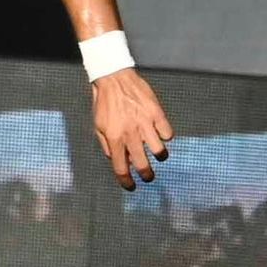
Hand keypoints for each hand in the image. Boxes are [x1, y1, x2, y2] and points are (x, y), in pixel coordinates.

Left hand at [92, 68, 172, 189]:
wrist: (114, 79)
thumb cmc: (105, 104)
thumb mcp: (98, 126)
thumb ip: (107, 145)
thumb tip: (117, 160)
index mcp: (114, 138)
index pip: (120, 167)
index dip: (126, 180)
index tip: (130, 186)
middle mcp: (130, 134)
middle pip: (143, 164)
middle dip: (147, 175)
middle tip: (148, 176)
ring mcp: (145, 123)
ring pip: (160, 151)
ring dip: (160, 156)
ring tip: (157, 154)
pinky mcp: (157, 113)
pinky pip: (168, 133)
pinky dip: (165, 136)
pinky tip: (160, 133)